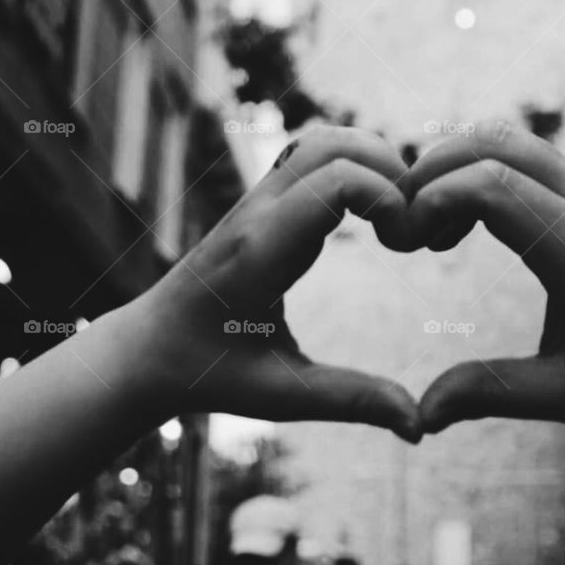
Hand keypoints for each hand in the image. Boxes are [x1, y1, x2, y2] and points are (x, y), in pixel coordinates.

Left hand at [140, 126, 420, 440]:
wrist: (145, 350)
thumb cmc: (209, 374)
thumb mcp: (281, 395)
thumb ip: (351, 401)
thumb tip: (419, 425)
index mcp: (262, 251)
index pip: (336, 181)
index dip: (388, 197)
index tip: (406, 245)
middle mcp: (258, 212)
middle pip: (334, 144)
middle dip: (390, 171)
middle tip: (412, 227)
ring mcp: (256, 200)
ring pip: (321, 139)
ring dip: (372, 161)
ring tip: (397, 217)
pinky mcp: (261, 200)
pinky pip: (310, 155)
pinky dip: (352, 165)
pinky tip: (370, 214)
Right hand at [404, 122, 564, 430]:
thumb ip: (493, 393)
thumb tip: (422, 416)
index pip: (492, 184)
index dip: (434, 199)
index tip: (408, 243)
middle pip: (493, 142)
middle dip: (432, 171)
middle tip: (403, 226)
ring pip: (509, 136)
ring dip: (456, 164)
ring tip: (433, 226)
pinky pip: (527, 151)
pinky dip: (483, 167)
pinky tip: (469, 222)